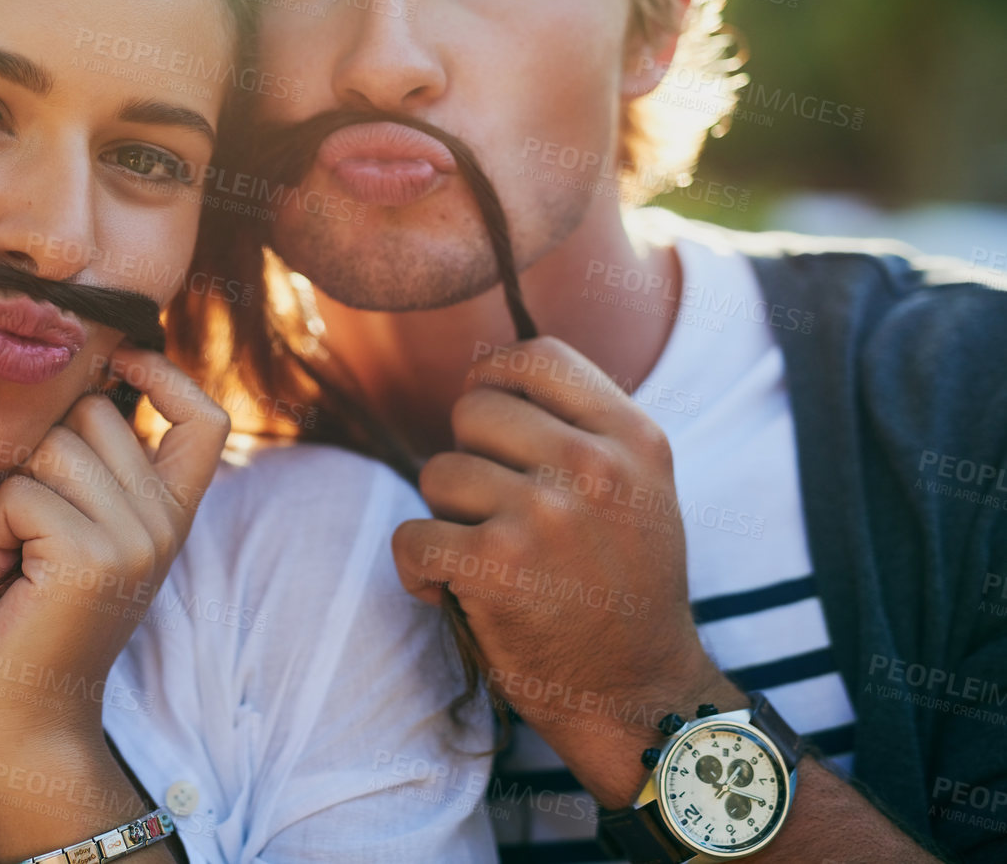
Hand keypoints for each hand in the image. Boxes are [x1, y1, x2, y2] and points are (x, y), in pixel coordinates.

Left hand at [0, 346, 229, 751]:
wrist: (29, 720)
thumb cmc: (38, 620)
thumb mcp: (92, 540)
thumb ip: (104, 475)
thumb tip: (85, 384)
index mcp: (173, 516)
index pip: (206, 418)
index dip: (166, 374)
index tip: (120, 360)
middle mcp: (165, 523)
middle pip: (95, 414)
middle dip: (43, 453)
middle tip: (35, 525)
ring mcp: (133, 539)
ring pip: (50, 447)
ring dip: (11, 497)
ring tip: (19, 556)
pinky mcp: (85, 556)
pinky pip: (17, 493)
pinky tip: (4, 578)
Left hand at [390, 336, 741, 806]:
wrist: (638, 693)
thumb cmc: (624, 588)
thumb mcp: (638, 489)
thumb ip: (581, 428)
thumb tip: (487, 373)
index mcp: (633, 438)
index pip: (537, 356)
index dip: (494, 378)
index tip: (486, 419)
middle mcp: (593, 465)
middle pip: (473, 410)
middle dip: (469, 459)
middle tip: (497, 514)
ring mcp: (544, 512)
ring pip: (438, 473)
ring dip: (446, 519)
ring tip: (488, 559)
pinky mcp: (495, 562)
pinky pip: (411, 536)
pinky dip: (418, 570)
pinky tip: (451, 591)